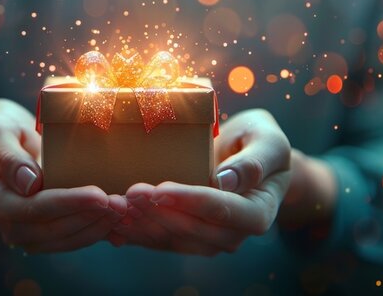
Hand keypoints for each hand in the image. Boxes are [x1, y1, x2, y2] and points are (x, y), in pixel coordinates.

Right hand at [0, 99, 126, 252]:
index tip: (98, 195)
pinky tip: (118, 221)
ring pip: (64, 240)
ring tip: (123, 209)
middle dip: (88, 218)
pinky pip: (71, 239)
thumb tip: (30, 184)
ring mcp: (26, 233)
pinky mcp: (44, 234)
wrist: (7, 142)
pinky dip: (96, 231)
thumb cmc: (1, 130)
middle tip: (120, 203)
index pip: (32, 208)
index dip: (67, 204)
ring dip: (96, 227)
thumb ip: (8, 156)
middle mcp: (8, 224)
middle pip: (50, 230)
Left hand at [109, 109, 291, 255]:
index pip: (222, 210)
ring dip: (143, 224)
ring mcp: (208, 240)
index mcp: (257, 212)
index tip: (161, 188)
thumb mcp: (268, 142)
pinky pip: (160, 240)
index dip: (190, 201)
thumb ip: (253, 162)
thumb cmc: (261, 143)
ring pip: (172, 239)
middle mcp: (233, 234)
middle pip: (192, 230)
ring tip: (118, 205)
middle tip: (131, 192)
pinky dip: (136, 233)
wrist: (250, 157)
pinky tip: (114, 222)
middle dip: (158, 212)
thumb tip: (224, 181)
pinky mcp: (186, 237)